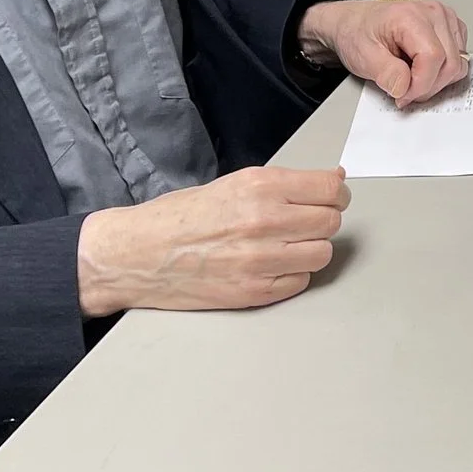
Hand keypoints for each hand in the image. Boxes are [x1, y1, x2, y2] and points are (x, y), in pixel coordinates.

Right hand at [77, 165, 350, 316]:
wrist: (136, 255)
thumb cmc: (179, 217)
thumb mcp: (232, 183)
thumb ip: (284, 184)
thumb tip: (332, 180)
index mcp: (260, 187)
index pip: (330, 189)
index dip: (335, 193)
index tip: (330, 196)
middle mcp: (265, 221)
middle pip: (331, 222)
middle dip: (323, 219)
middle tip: (304, 221)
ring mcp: (261, 260)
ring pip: (322, 254)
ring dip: (311, 249)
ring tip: (287, 245)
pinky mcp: (254, 292)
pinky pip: (301, 282)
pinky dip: (293, 274)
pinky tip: (272, 265)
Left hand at [297, 0, 468, 106]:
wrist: (357, 23)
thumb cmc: (359, 33)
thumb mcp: (363, 56)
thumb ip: (385, 73)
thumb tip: (405, 87)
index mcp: (411, 16)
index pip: (433, 57)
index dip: (420, 84)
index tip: (403, 95)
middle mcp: (434, 13)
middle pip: (450, 63)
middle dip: (428, 86)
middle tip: (405, 92)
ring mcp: (446, 19)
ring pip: (458, 63)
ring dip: (437, 81)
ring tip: (412, 78)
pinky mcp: (452, 28)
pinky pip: (459, 59)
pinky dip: (442, 72)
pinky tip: (421, 68)